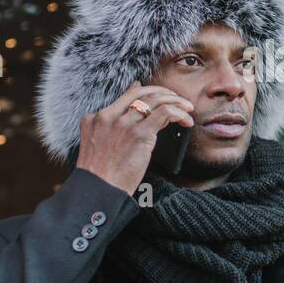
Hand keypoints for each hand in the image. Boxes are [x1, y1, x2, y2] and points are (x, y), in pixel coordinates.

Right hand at [74, 81, 193, 195]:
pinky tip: (186, 120)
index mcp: (96, 119)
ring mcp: (124, 124)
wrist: (98, 191)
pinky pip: (165, 113)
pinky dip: (179, 113)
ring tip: (187, 108)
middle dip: (164, 92)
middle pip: (142, 93)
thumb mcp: (97, 147)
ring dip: (176, 101)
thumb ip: (108, 131)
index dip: (147, 92)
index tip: (160, 95)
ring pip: (156, 100)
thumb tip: (129, 122)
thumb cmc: (100, 177)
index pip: (127, 96)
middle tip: (177, 99)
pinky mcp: (140, 133)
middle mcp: (109, 116)